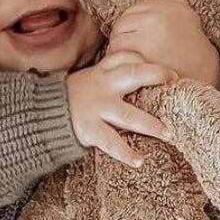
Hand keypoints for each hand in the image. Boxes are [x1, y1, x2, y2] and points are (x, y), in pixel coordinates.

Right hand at [66, 50, 177, 167]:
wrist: (44, 113)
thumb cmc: (77, 95)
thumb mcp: (92, 77)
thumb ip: (113, 70)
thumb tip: (142, 63)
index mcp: (103, 74)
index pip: (125, 59)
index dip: (148, 63)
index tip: (171, 74)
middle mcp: (103, 88)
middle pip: (132, 76)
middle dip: (154, 76)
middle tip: (174, 83)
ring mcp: (97, 109)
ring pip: (128, 116)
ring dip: (150, 125)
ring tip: (167, 134)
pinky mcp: (90, 129)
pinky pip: (111, 142)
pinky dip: (126, 153)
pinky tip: (139, 161)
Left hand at [108, 0, 219, 86]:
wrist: (203, 69)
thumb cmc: (193, 43)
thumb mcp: (187, 14)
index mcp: (164, 6)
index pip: (134, 8)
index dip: (131, 23)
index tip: (133, 35)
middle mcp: (156, 17)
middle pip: (122, 22)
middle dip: (121, 34)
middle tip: (125, 48)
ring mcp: (148, 35)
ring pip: (118, 36)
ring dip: (117, 47)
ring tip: (124, 56)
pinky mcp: (143, 53)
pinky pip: (120, 51)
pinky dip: (118, 57)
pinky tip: (126, 64)